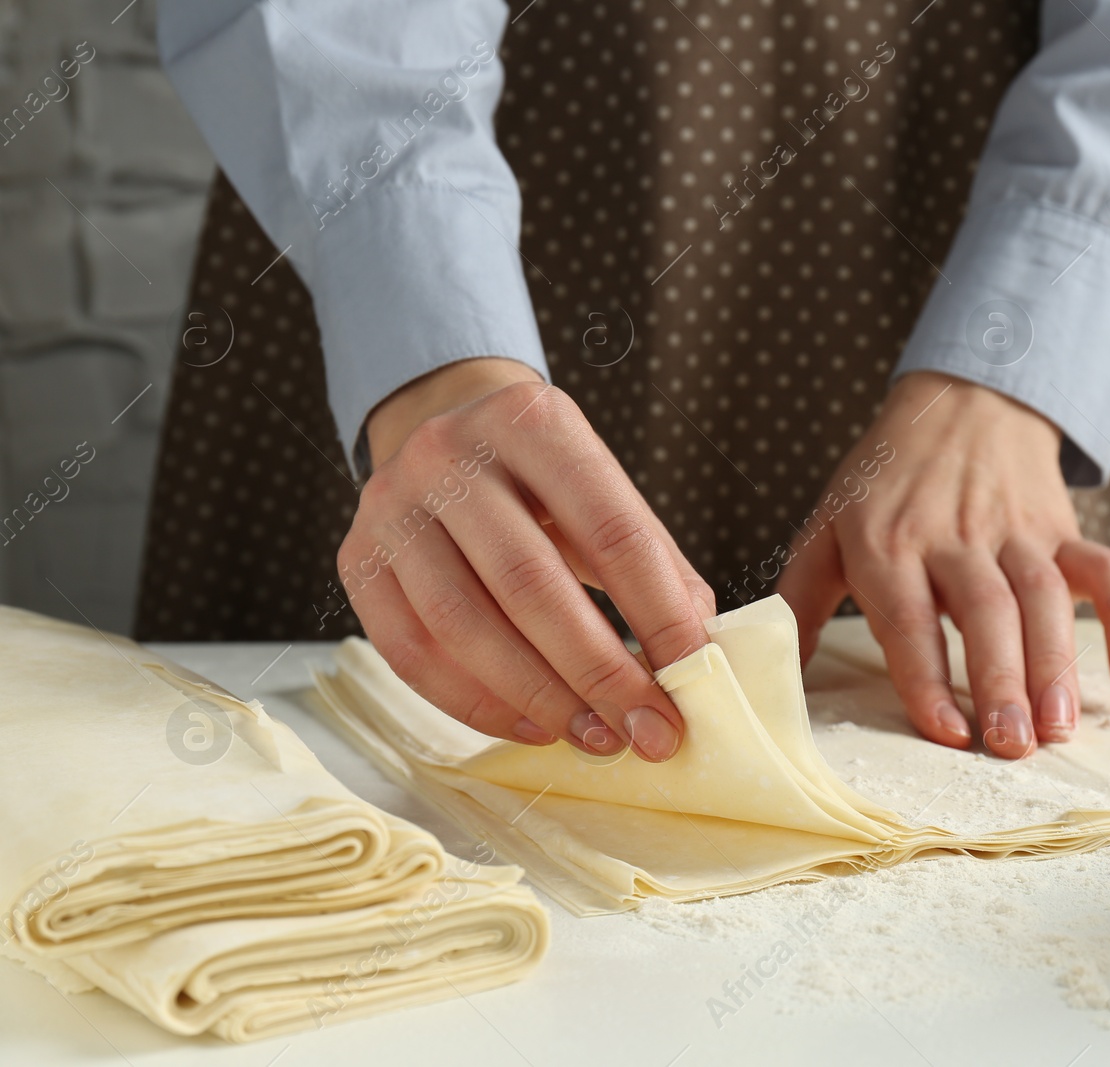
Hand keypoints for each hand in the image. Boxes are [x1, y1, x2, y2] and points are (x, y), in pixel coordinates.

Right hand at [340, 357, 715, 760]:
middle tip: (648, 731)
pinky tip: (531, 724)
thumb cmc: (545, 482)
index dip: (658, 612)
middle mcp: (450, 453)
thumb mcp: (607, 495)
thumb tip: (698, 659)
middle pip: (531, 584)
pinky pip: (411, 652)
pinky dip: (476, 703)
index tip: (693, 675)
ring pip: (464, 625)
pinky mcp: (356, 558)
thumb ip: (656, 568)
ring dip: (540, 697)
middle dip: (599, 672)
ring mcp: (392, 505)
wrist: (447, 437)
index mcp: (535, 422)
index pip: (610, 531)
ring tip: (595, 737)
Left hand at [775, 372, 1109, 758]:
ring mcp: (1014, 531)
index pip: (909, 617)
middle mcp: (952, 537)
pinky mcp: (1062, 529)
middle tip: (1012, 746)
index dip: (928, 677)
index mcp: (887, 543)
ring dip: (1056, 664)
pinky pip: (1107, 570)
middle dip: (1001, 680)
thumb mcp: (826, 527)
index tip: (947, 733)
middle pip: (984, 610)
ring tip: (1059, 728)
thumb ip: (799, 599)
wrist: (958, 400)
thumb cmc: (884, 481)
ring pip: (1043, 597)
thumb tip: (763, 670)